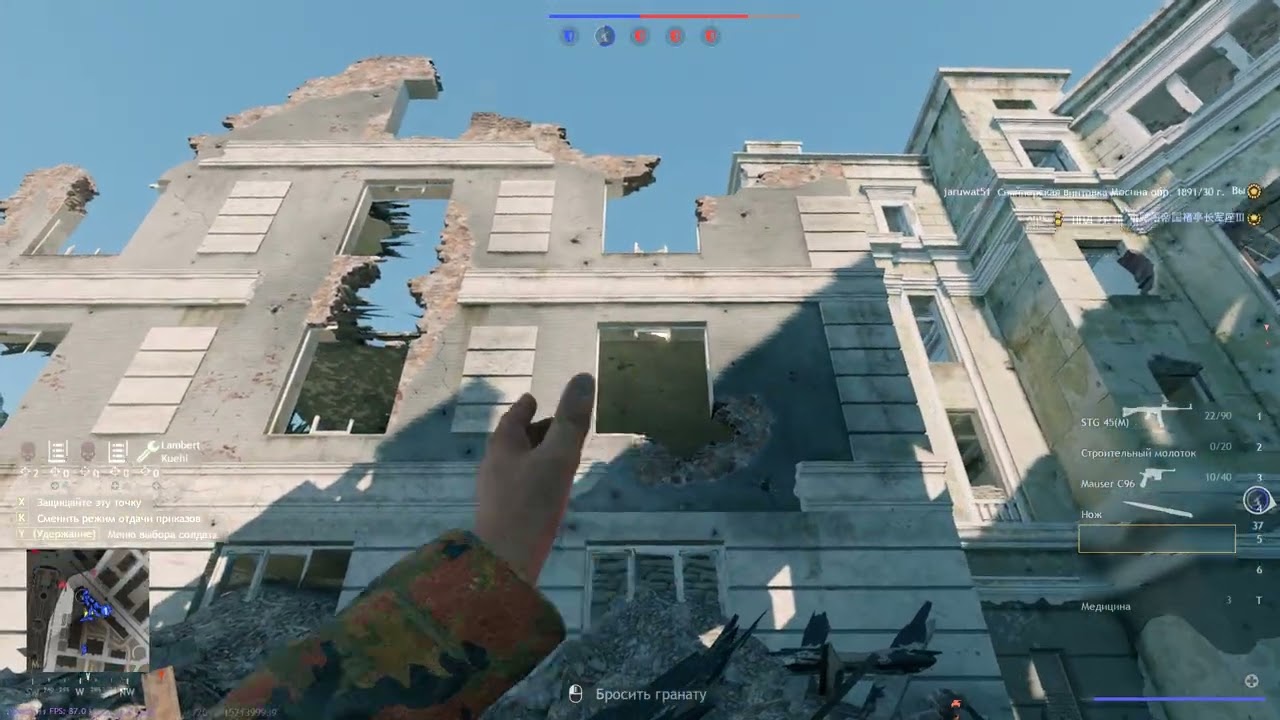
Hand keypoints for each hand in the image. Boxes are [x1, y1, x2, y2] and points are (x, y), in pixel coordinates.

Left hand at [474, 373, 595, 582]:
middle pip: (516, 440)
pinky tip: (550, 492)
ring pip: (519, 465)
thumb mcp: (558, 457)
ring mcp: (496, 492)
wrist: (505, 563)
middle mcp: (494, 465)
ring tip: (560, 458)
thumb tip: (584, 377)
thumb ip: (571, 420)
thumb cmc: (531, 504)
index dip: (526, 407)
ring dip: (538, 456)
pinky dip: (537, 478)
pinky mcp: (503, 516)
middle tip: (559, 427)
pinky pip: (522, 486)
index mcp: (503, 446)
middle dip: (536, 431)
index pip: (514, 417)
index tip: (534, 399)